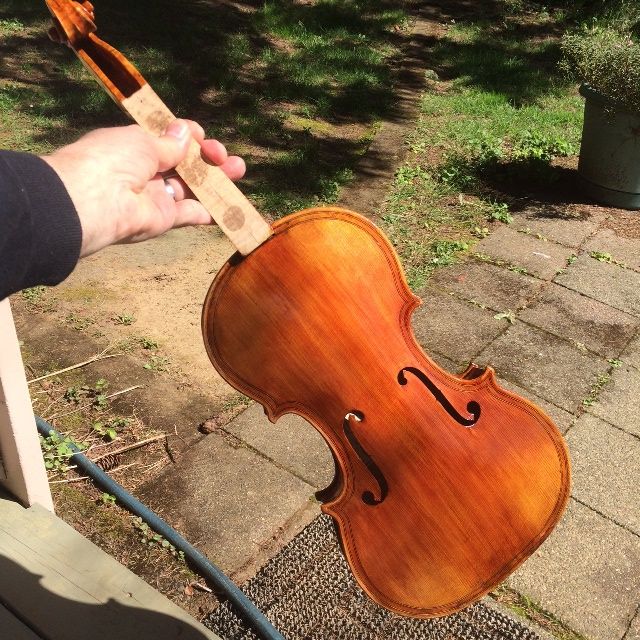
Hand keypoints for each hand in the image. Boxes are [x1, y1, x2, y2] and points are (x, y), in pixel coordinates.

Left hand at [42, 120, 244, 256]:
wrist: (96, 199)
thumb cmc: (115, 159)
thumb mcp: (144, 141)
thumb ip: (170, 142)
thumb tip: (186, 132)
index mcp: (137, 147)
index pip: (168, 140)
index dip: (188, 137)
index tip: (202, 136)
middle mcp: (147, 172)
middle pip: (184, 165)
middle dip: (208, 160)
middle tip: (226, 157)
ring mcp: (157, 197)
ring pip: (192, 188)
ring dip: (215, 181)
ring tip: (238, 171)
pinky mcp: (165, 220)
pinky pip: (191, 214)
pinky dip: (210, 211)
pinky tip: (229, 203)